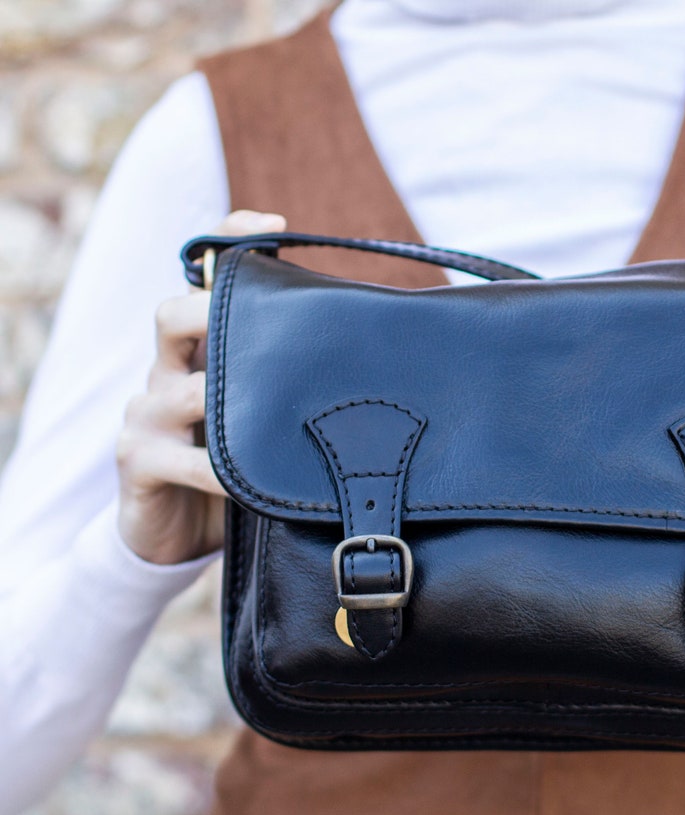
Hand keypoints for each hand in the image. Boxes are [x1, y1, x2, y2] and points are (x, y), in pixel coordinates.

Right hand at [116, 210, 286, 563]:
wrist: (174, 539)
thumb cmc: (233, 470)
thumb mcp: (259, 422)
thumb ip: (287, 389)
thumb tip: (366, 365)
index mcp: (197, 353)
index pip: (201, 279)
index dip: (229, 243)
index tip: (275, 225)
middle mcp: (165, 372)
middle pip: (173, 314)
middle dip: (214, 311)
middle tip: (266, 326)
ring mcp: (146, 415)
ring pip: (179, 385)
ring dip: (229, 400)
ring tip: (274, 413)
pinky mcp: (139, 461)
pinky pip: (182, 460)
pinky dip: (218, 470)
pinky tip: (245, 481)